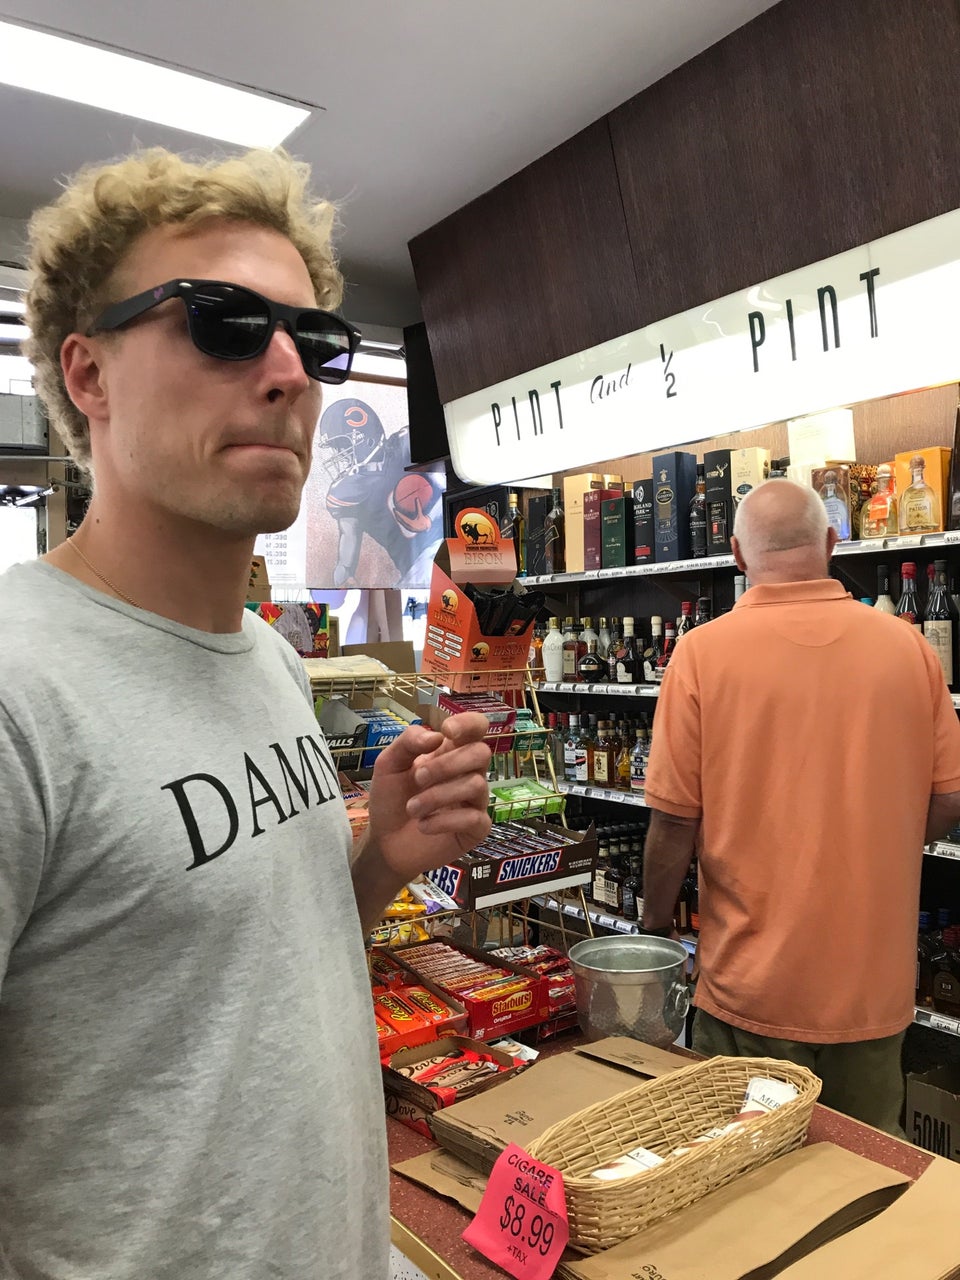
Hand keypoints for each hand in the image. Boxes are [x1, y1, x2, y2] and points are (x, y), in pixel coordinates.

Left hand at [365, 712, 491, 881]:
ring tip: (412, 808)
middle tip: (418, 778)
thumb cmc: (390, 800)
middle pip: (481, 752)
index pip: (476, 728)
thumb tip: (436, 735)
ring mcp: (474, 801)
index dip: (469, 723)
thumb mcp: (389, 765)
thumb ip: (408, 743)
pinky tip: (423, 826)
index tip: (447, 731)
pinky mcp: (476, 829)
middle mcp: (467, 773)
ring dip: (438, 795)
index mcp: (449, 752)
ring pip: (476, 785)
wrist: (383, 843)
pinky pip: (474, 818)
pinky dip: (444, 821)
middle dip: (447, 763)